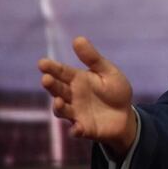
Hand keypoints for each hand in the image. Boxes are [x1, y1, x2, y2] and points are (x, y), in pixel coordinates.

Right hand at [37, 36, 136, 157]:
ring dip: (58, 107)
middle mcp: (73, 96)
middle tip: (46, 79)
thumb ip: (93, 58)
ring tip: (58, 101)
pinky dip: (76, 130)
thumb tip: (77, 38)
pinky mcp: (84, 128)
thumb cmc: (115, 90)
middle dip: (51, 85)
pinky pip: (77, 130)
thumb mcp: (107, 72)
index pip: (62, 72)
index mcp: (78, 80)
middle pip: (58, 90)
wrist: (125, 115)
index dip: (52, 68)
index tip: (42, 63)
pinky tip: (77, 128)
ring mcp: (76, 113)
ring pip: (62, 110)